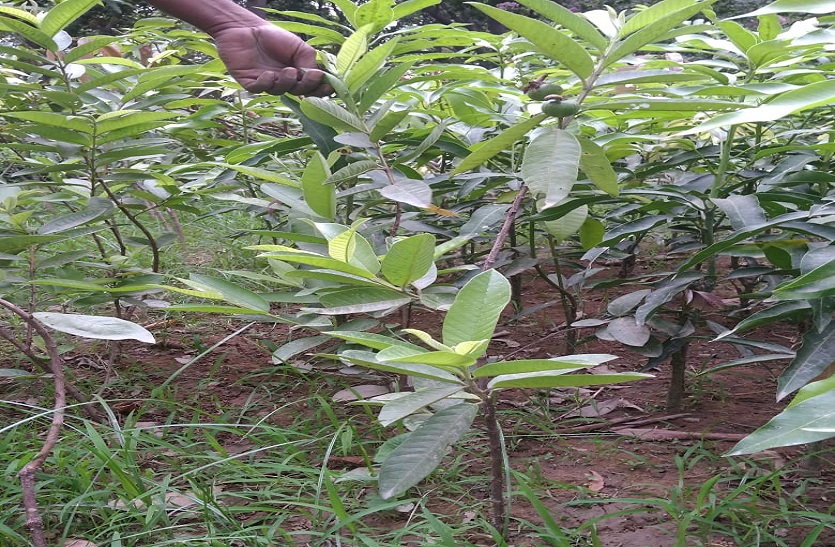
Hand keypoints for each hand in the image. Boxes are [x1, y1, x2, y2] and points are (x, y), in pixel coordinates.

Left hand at [211, 23, 331, 96]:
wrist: (245, 27)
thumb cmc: (273, 36)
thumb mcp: (298, 46)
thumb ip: (308, 60)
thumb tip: (318, 76)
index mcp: (296, 73)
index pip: (310, 86)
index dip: (320, 89)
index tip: (328, 86)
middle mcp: (283, 80)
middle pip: (298, 92)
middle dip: (306, 86)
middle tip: (309, 76)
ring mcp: (267, 83)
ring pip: (280, 91)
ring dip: (286, 83)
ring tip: (288, 71)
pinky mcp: (250, 82)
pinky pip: (260, 89)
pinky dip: (266, 84)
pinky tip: (268, 75)